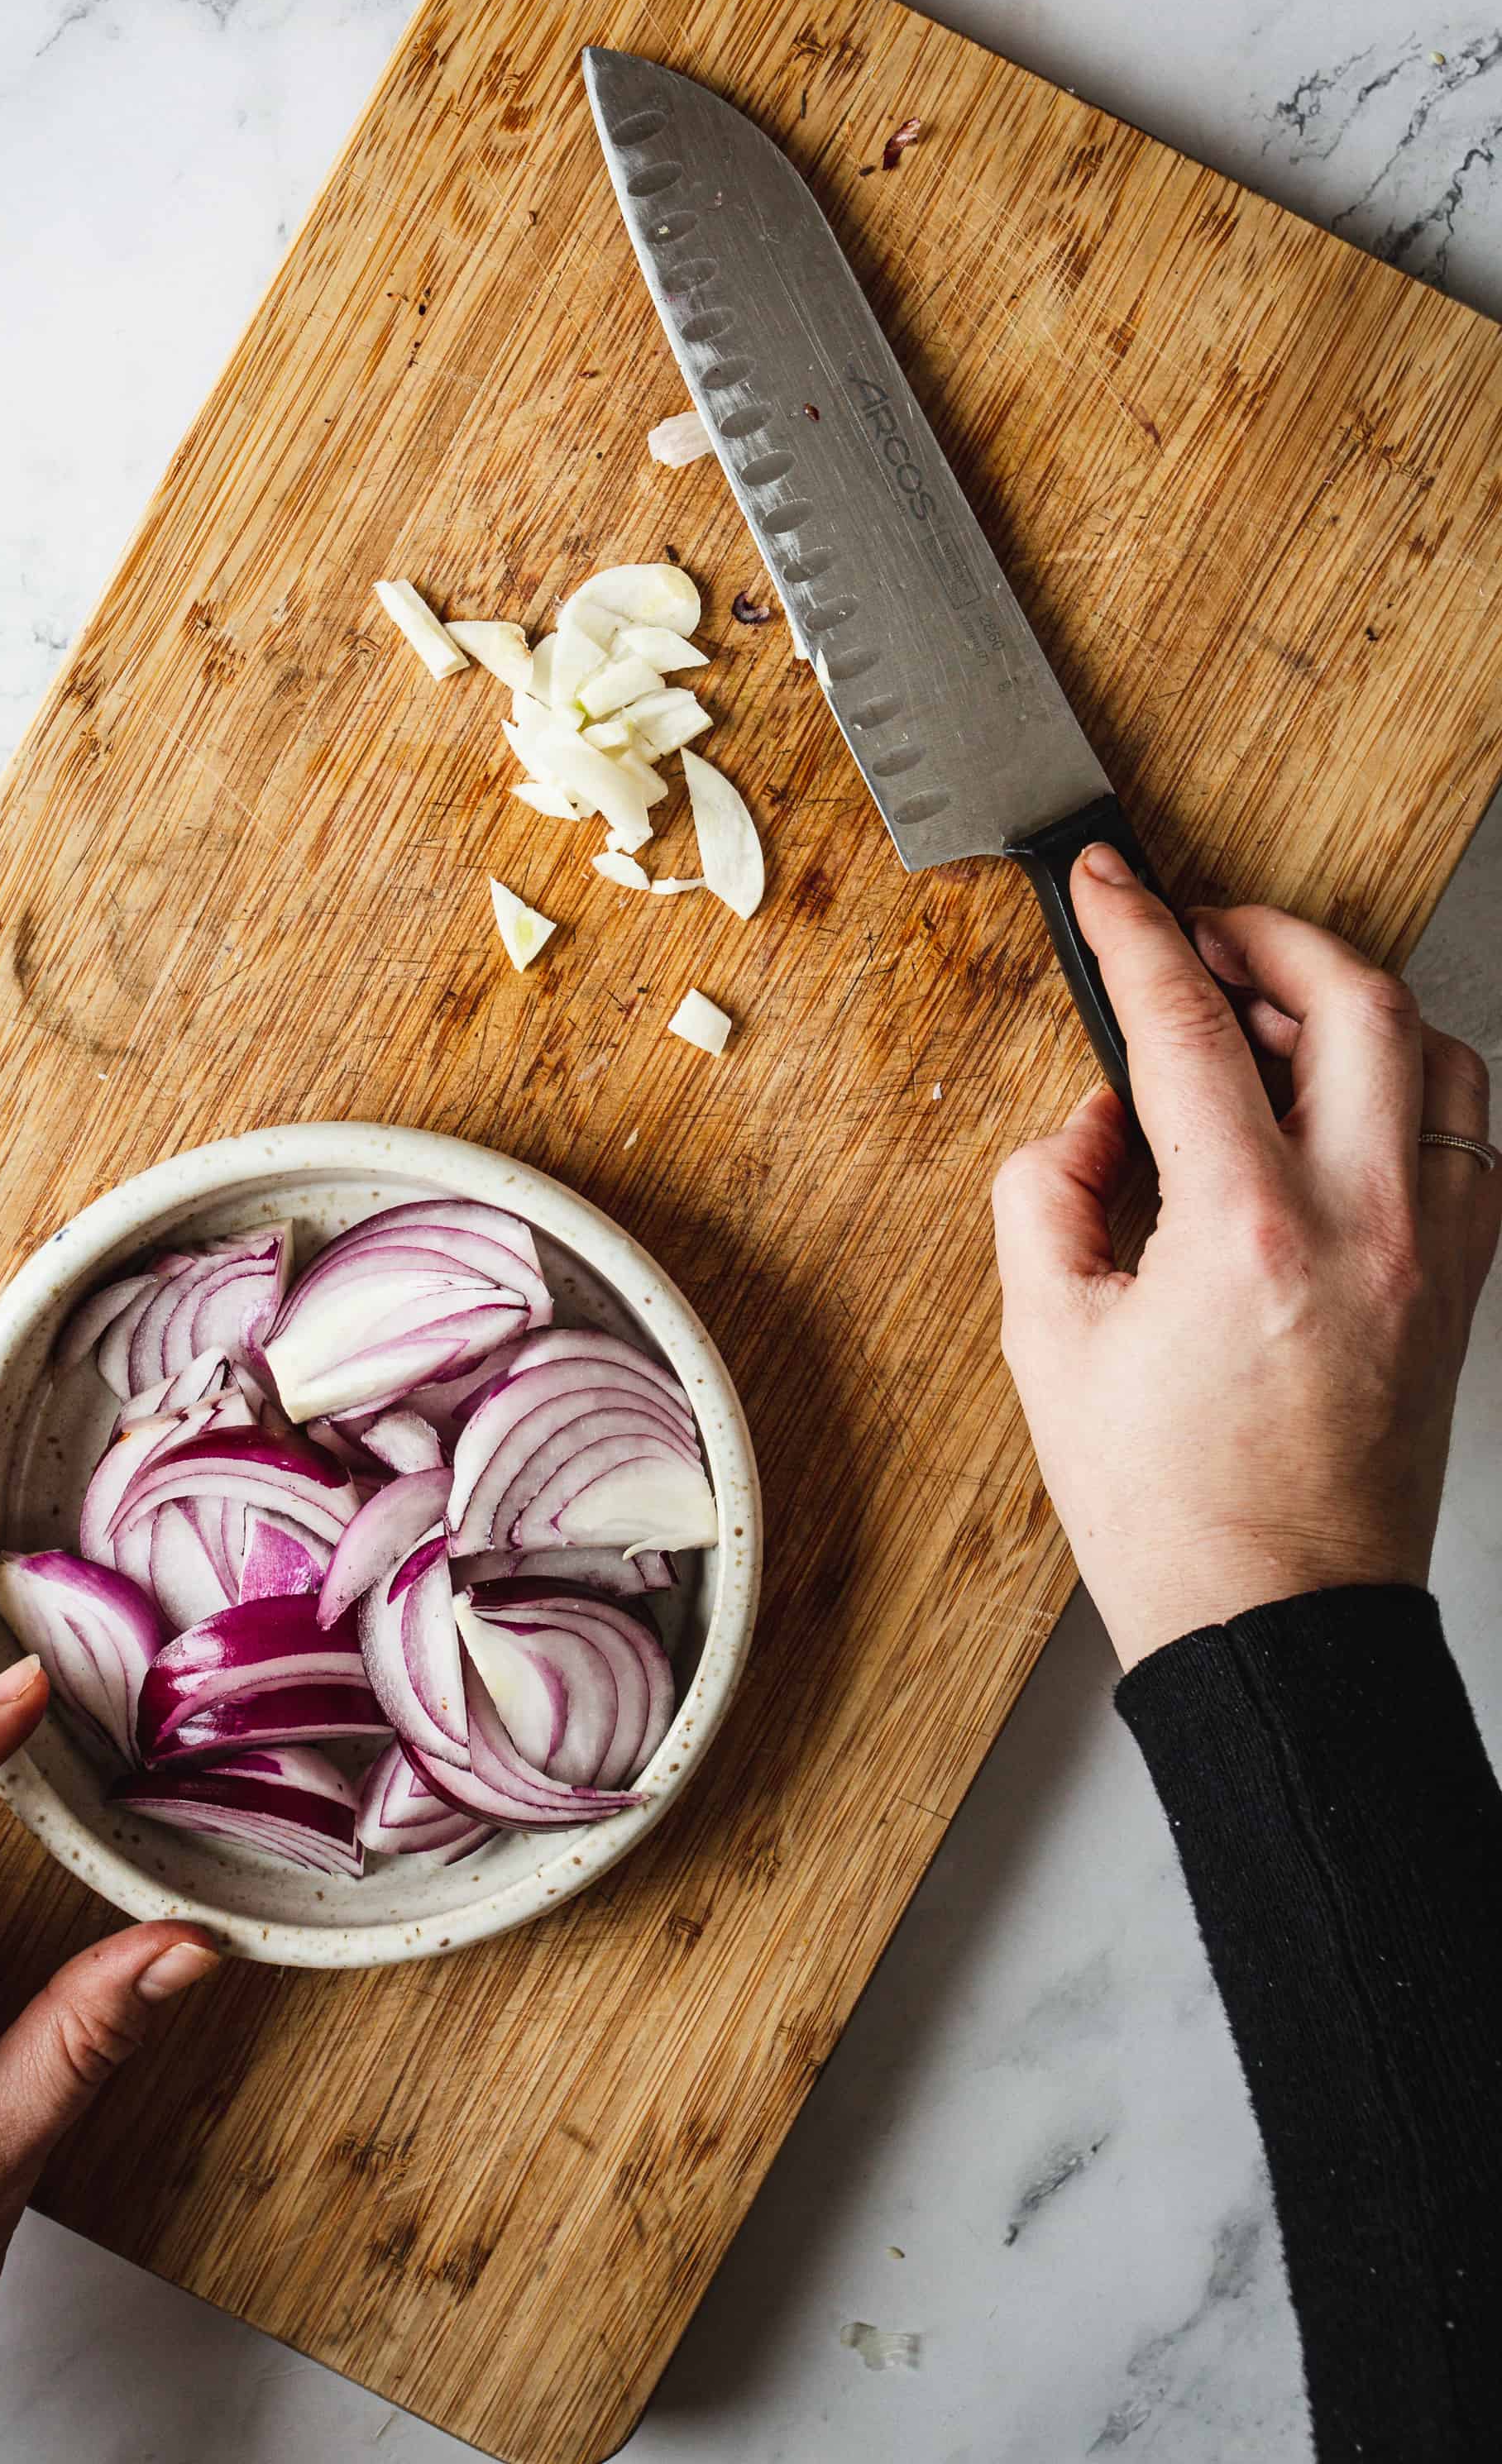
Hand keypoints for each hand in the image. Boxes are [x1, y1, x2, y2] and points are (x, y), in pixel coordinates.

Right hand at [993, 847, 1499, 1669]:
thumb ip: (1049, 1192)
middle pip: (1356, 999)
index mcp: (1249, 1230)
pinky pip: (1464, 1137)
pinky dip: (1407, 1086)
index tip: (1107, 885)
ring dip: (1354, 1005)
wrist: (1275, 1622)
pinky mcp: (1461, 1287)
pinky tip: (1338, 1106)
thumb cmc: (1169, 1507)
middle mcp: (1365, 1224)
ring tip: (1272, 1016)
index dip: (1135, 930)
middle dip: (1268, 935)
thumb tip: (1092, 1118)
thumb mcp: (1047, 1338)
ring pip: (1437, 1055)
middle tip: (1200, 933)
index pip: (1190, 1024)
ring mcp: (1433, 1254)